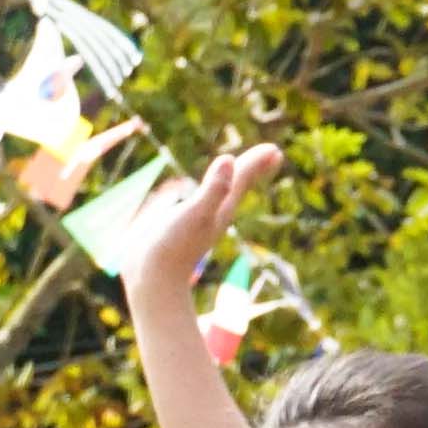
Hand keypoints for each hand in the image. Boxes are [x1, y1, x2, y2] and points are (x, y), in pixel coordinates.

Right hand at [117, 144, 283, 307]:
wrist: (152, 278)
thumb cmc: (173, 245)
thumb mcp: (195, 213)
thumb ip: (214, 189)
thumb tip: (230, 160)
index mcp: (221, 208)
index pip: (243, 179)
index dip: (257, 162)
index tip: (275, 149)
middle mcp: (214, 213)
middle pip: (238, 185)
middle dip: (254, 168)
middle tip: (273, 153)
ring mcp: (198, 219)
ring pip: (221, 193)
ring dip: (234, 178)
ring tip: (241, 167)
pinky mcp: (181, 224)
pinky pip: (201, 202)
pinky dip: (208, 192)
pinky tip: (207, 193)